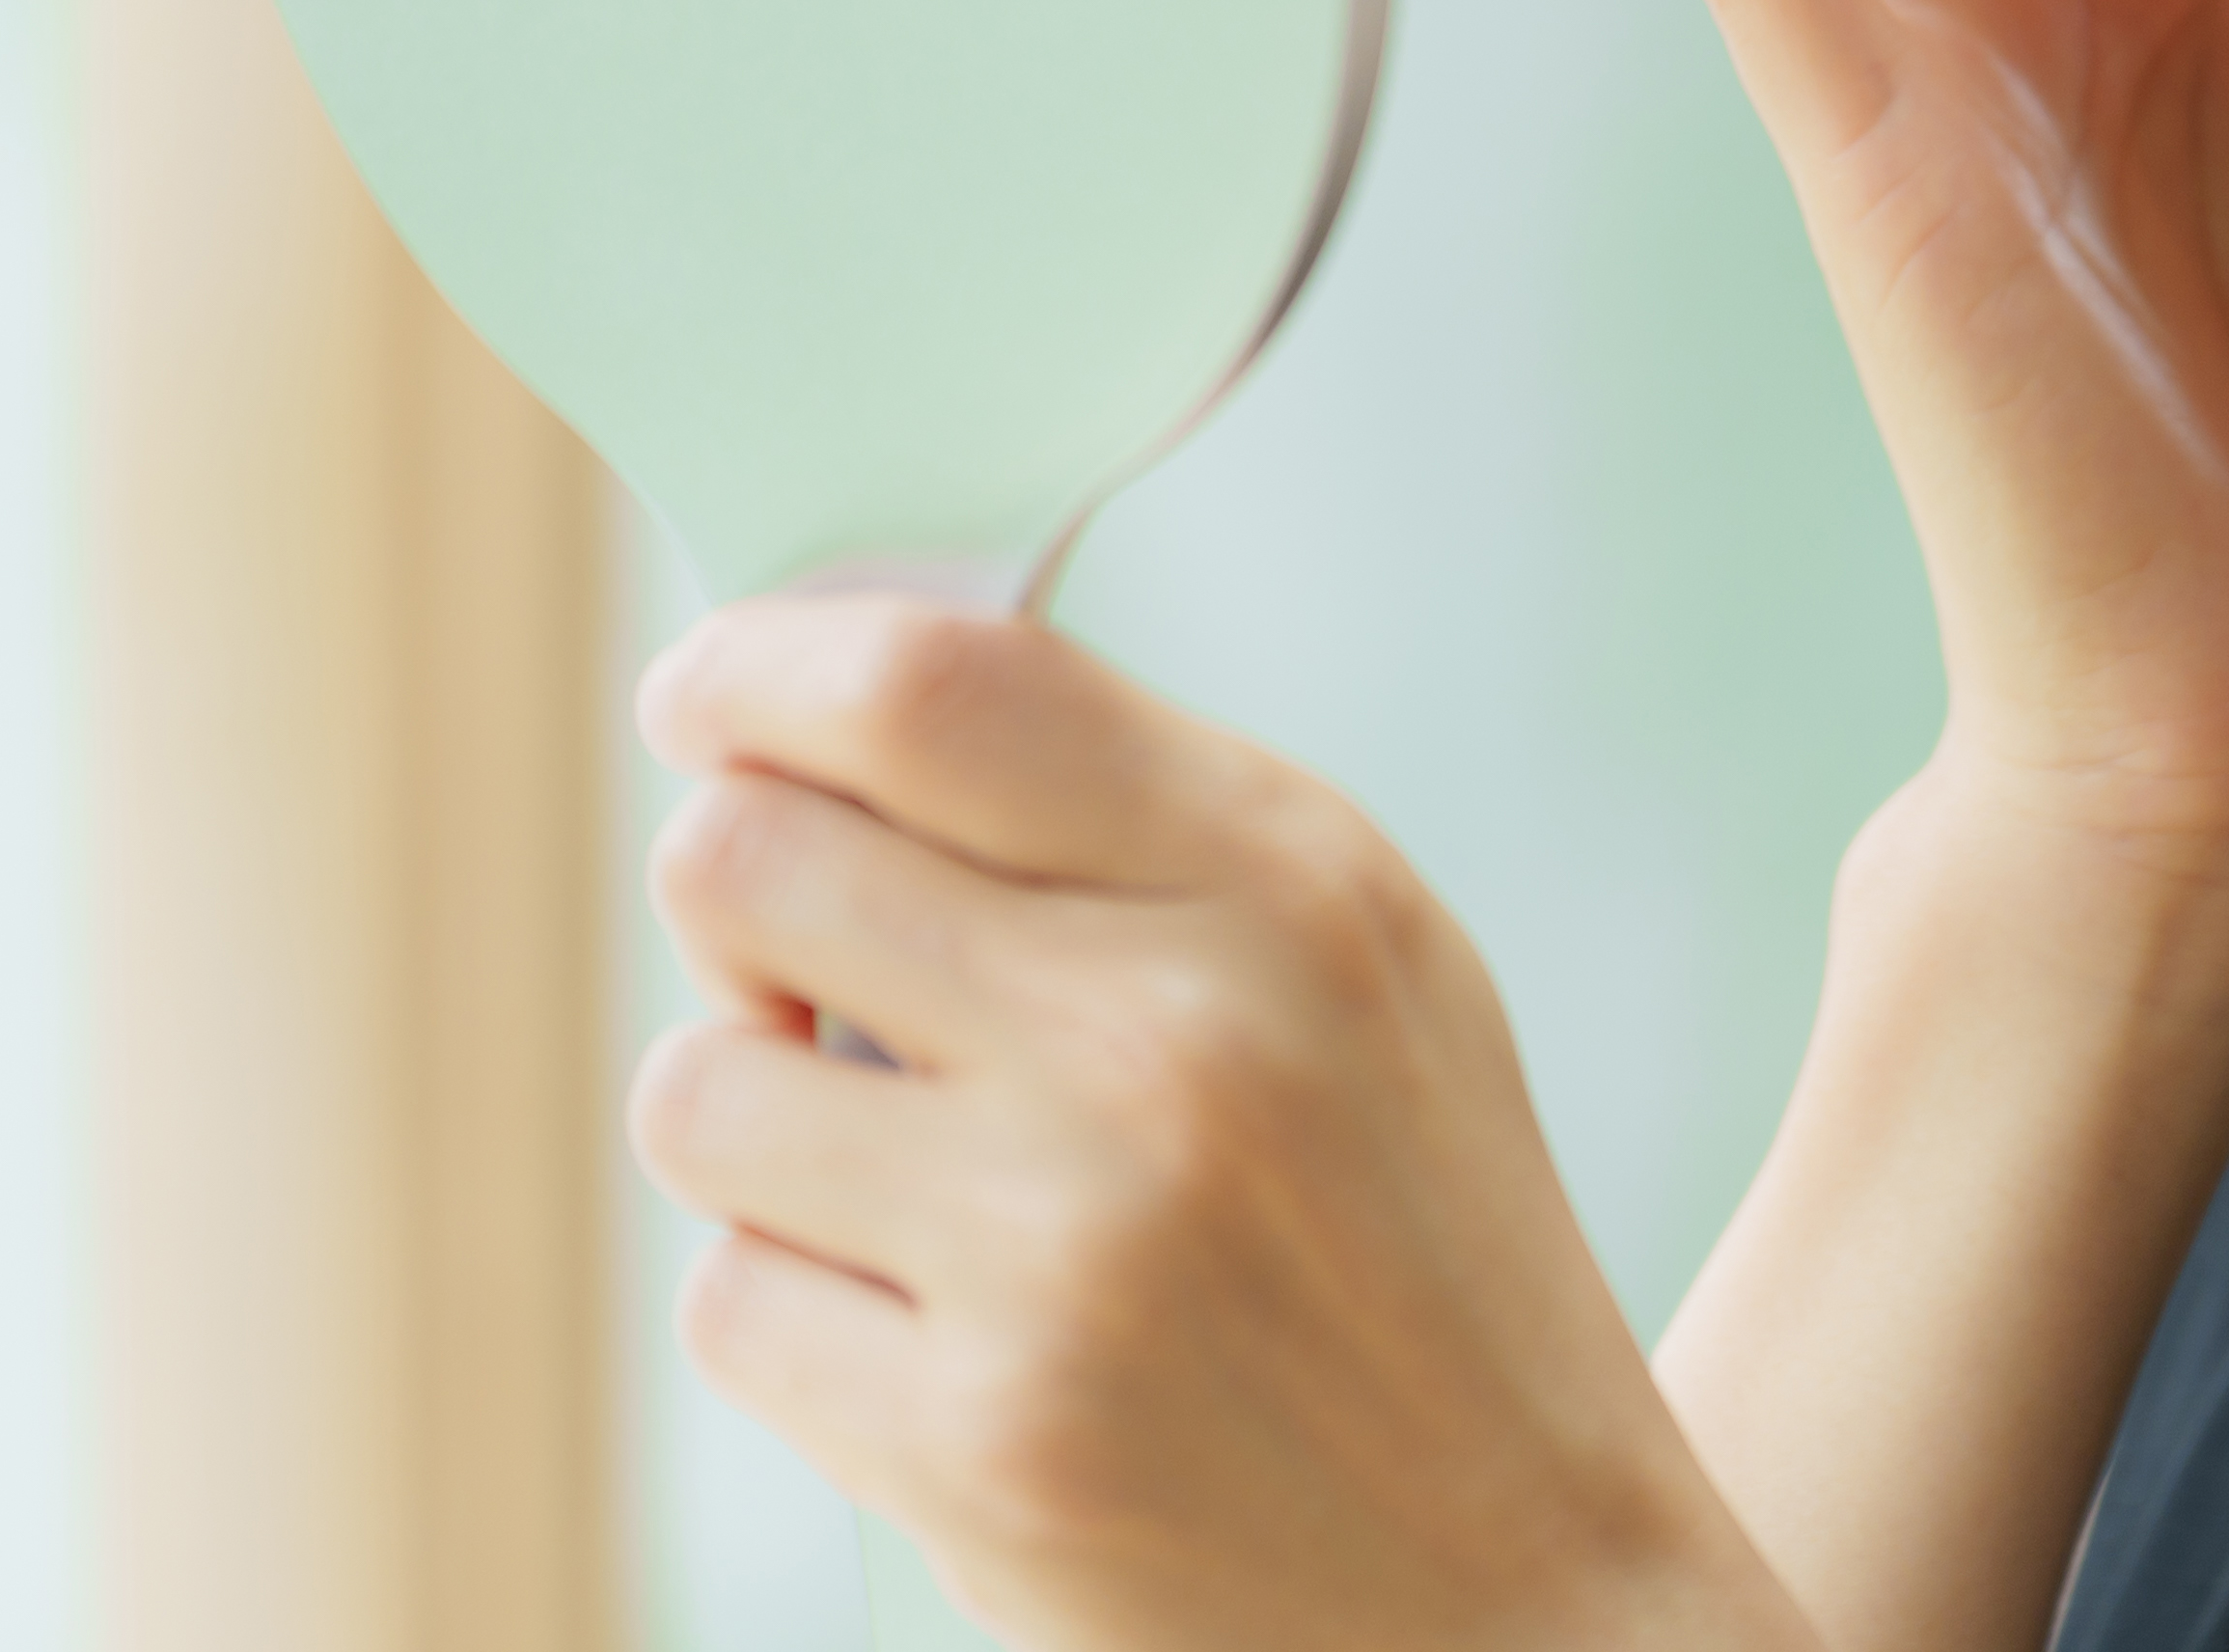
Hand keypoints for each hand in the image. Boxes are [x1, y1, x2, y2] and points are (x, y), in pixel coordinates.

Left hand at [633, 598, 1801, 1651]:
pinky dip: (800, 1315)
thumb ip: (1135, 817)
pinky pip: (731, 1300)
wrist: (1532, 1604)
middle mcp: (1171, 1041)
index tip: (708, 701)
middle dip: (736, 904)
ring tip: (895, 1176)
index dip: (761, 670)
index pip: (931, 685)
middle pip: (745, 860)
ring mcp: (1064, 1246)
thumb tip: (835, 704)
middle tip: (805, 968)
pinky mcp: (978, 1443)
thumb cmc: (1425, 1255)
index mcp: (1283, 887)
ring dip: (758, 1126)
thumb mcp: (1365, 968)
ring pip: (696, 1088)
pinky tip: (939, 1337)